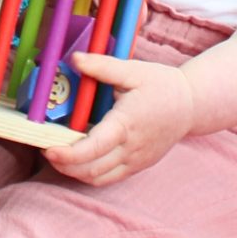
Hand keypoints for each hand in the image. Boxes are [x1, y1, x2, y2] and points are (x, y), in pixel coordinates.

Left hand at [42, 53, 194, 186]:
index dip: (68, 154)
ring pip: (98, 178)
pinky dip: (89, 174)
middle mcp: (131, 148)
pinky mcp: (138, 166)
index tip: (48, 149)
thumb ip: (103, 66)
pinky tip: (78, 161)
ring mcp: (136, 160)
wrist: (191, 106)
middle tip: (45, 149)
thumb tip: (75, 59)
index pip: (93, 148)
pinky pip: (109, 178)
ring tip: (58, 156)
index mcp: (127, 124)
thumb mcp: (133, 70)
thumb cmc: (163, 86)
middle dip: (64, 164)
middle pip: (91, 169)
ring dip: (74, 172)